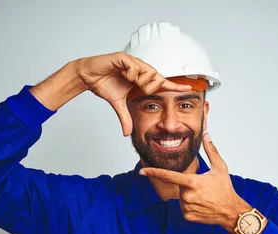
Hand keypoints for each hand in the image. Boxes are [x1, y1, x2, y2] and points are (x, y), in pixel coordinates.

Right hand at [75, 52, 191, 135]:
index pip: (161, 82)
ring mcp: (133, 62)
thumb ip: (125, 117)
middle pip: (157, 78)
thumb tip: (127, 133)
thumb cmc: (103, 84)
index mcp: (141, 78)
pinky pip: (135, 67)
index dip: (174, 85)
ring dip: (140, 80)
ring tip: (128, 80)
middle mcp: (140, 69)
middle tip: (136, 87)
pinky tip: (123, 74)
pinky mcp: (124, 57)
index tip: (189, 88)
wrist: (88, 76)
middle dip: (148, 87)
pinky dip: (131, 73)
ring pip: (149, 72)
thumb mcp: (118, 104)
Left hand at [140, 133, 251, 233]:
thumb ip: (211, 150)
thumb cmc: (225, 188)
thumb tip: (207, 134)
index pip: (168, 176)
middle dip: (188, 185)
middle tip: (204, 189)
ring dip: (189, 195)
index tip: (142, 171)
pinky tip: (202, 205)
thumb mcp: (220, 167)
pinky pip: (183, 207)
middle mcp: (187, 196)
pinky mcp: (187, 216)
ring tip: (204, 198)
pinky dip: (190, 205)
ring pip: (181, 197)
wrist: (231, 212)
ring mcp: (186, 207)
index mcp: (192, 182)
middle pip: (179, 186)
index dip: (153, 172)